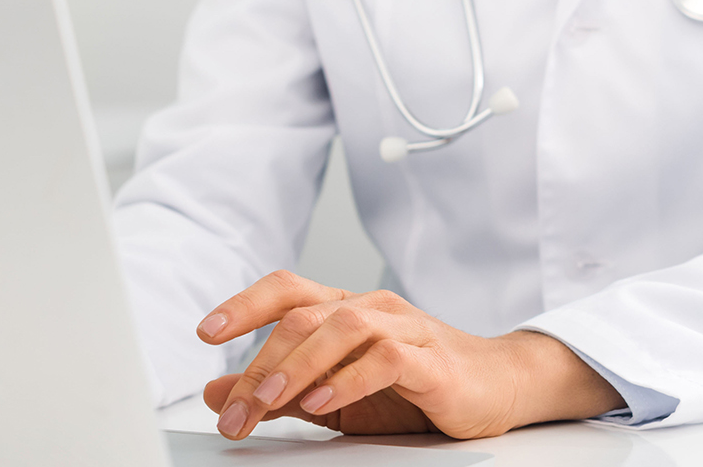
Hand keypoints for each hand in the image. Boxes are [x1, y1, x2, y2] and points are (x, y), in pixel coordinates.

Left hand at [196, 271, 625, 439]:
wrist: (495, 388)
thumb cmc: (414, 388)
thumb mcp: (331, 395)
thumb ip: (277, 393)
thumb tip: (216, 394)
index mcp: (344, 309)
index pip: (286, 290)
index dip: (243, 305)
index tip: (206, 333)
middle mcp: (371, 308)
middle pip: (303, 317)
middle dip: (259, 365)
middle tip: (234, 411)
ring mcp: (403, 328)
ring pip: (341, 327)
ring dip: (297, 367)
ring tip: (269, 401)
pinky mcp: (431, 359)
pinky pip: (386, 357)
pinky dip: (348, 379)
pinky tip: (323, 400)